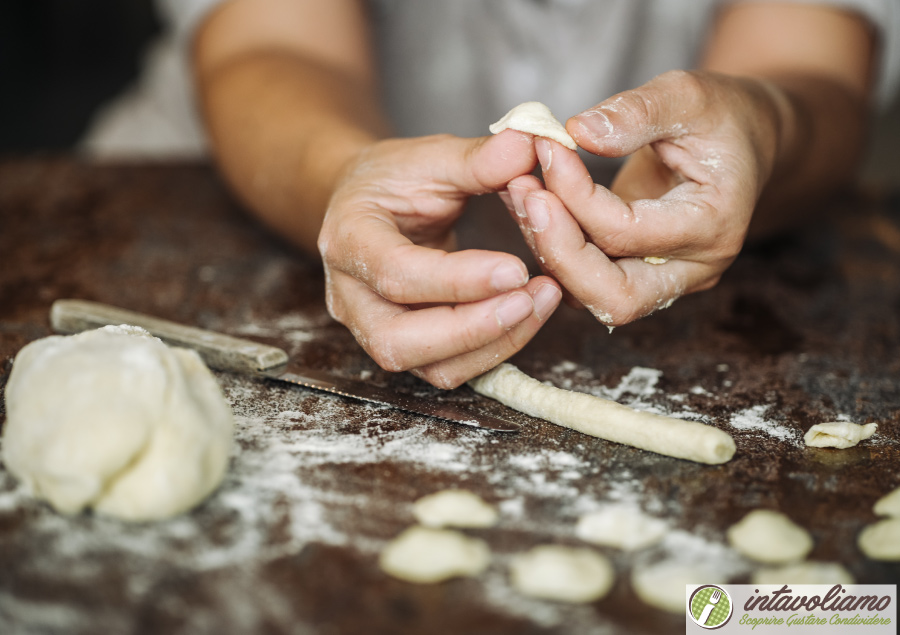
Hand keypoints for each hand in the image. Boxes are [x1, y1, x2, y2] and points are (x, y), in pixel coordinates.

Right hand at [318, 132, 562, 387]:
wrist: (369, 206)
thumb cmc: (395, 181)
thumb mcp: (430, 156)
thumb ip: (477, 157)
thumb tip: (529, 144)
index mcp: (349, 239)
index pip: (395, 275)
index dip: (456, 280)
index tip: (516, 267)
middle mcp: (351, 297)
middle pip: (400, 341)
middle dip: (474, 328)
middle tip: (532, 296)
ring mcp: (374, 329)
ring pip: (429, 368)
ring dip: (493, 344)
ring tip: (542, 301)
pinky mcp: (408, 347)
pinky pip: (450, 369)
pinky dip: (495, 350)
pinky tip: (529, 314)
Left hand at [504, 70, 781, 325]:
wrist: (740, 141)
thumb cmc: (720, 116)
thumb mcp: (689, 94)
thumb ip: (637, 112)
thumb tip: (579, 132)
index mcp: (714, 225)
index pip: (629, 232)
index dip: (576, 196)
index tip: (547, 148)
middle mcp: (692, 269)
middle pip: (614, 297)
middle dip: (558, 250)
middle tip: (523, 194)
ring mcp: (664, 280)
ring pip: (591, 296)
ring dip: (547, 249)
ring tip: (518, 191)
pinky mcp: (635, 274)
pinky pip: (584, 280)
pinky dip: (551, 246)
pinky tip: (529, 202)